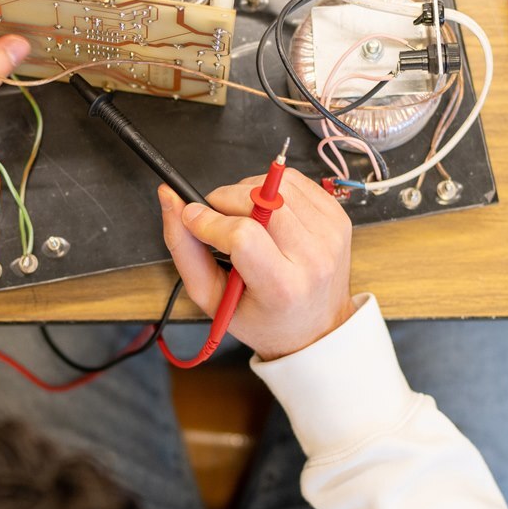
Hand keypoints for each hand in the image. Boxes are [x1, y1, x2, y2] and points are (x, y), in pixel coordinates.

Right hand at [158, 169, 354, 358]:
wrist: (316, 327)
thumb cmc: (263, 318)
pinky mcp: (338, 217)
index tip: (193, 218)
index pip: (242, 235)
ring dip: (247, 192)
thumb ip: (184, 248)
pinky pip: (297, 181)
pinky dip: (272, 189)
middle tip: (216, 219)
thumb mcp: (212, 298)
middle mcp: (313, 258)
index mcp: (283, 288)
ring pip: (277, 183)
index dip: (210, 221)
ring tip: (243, 218)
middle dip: (224, 201)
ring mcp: (330, 234)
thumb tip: (170, 198)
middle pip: (259, 201)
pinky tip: (266, 213)